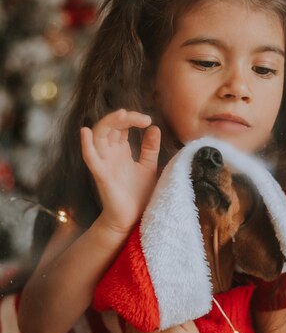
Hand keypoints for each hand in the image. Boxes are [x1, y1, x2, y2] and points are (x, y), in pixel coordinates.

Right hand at [80, 109, 160, 231]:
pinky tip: (84, 132)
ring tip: (122, 114)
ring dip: (108, 122)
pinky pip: (90, 158)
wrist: (131, 219)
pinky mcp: (101, 176)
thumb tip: (154, 127)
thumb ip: (150, 149)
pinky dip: (86, 145)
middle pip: (109, 126)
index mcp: (120, 150)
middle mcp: (109, 153)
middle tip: (143, 118)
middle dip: (124, 117)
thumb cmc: (137, 195)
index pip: (121, 125)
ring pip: (98, 136)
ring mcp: (103, 163)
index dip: (132, 118)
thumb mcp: (148, 168)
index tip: (148, 120)